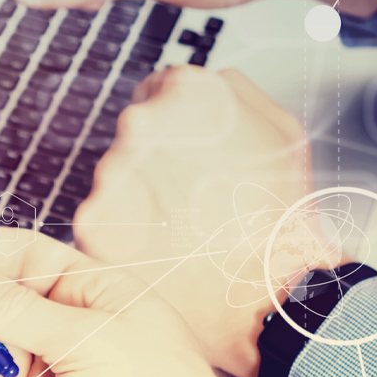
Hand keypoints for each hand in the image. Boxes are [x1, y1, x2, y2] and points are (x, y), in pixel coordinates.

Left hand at [72, 67, 346, 376]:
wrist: (264, 297)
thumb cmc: (280, 220)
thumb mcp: (285, 134)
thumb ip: (238, 92)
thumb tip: (210, 79)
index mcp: (188, 92)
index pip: (159, 89)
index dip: (178, 126)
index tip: (190, 155)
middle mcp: (141, 123)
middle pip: (135, 134)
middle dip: (157, 162)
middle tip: (193, 199)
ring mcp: (111, 172)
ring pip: (116, 177)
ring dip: (138, 199)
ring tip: (181, 230)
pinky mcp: (91, 221)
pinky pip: (100, 220)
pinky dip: (122, 236)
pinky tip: (159, 251)